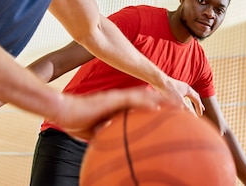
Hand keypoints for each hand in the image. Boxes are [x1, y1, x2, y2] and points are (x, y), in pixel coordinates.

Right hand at [54, 87, 170, 140]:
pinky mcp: (112, 99)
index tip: (171, 114)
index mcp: (118, 107)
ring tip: (177, 105)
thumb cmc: (76, 122)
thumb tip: (114, 148)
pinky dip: (146, 103)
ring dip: (161, 100)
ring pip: (145, 97)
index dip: (157, 108)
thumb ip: (107, 136)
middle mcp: (121, 100)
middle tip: (182, 108)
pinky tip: (158, 107)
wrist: (63, 112)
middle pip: (148, 99)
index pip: (142, 106)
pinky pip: (133, 100)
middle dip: (165, 103)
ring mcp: (117, 98)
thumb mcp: (96, 132)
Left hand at [156, 77, 203, 115]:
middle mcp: (186, 87)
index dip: (199, 108)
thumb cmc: (169, 91)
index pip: (197, 100)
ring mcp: (180, 87)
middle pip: (195, 96)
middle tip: (203, 109)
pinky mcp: (174, 87)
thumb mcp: (179, 102)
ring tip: (193, 105)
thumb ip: (187, 109)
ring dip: (192, 101)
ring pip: (189, 95)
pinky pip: (183, 94)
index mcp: (189, 90)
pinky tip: (182, 101)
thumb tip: (194, 117)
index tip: (200, 115)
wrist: (160, 81)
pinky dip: (186, 99)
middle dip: (199, 103)